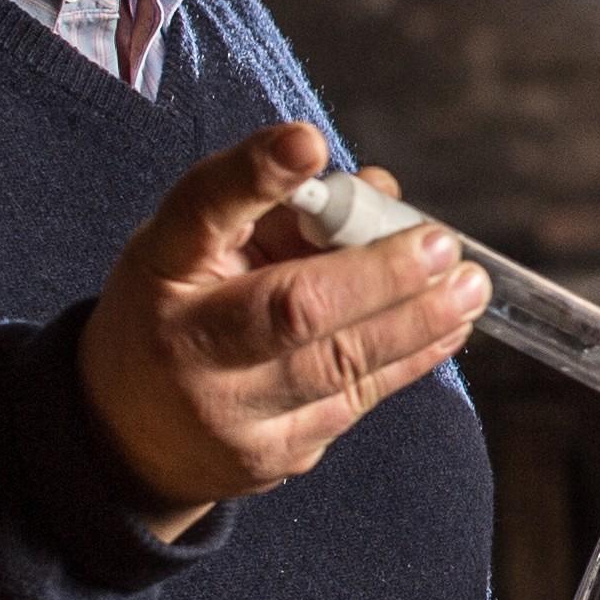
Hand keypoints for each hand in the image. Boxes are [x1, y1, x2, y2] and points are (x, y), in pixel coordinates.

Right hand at [77, 126, 487, 540]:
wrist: (130, 437)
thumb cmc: (180, 312)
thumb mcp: (199, 248)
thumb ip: (279, 212)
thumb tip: (381, 191)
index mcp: (161, 267)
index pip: (201, 210)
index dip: (254, 175)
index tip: (307, 144)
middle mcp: (187, 343)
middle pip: (289, 308)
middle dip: (377, 275)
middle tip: (441, 244)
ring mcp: (230, 411)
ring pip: (338, 365)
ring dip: (416, 321)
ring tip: (468, 286)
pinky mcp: (274, 455)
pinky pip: (355, 400)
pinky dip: (411, 358)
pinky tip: (451, 327)